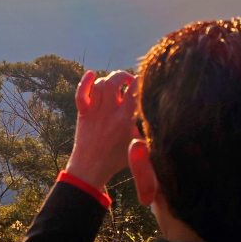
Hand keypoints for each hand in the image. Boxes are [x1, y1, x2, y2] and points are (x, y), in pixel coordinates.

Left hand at [65, 69, 137, 191]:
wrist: (91, 168)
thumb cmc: (116, 159)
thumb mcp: (137, 146)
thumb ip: (147, 132)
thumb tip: (160, 120)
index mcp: (124, 120)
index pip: (134, 92)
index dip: (140, 81)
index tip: (144, 81)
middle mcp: (109, 112)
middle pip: (114, 82)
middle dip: (123, 76)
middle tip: (128, 81)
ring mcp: (95, 111)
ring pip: (100, 85)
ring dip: (108, 80)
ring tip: (115, 85)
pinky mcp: (83, 113)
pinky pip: (81, 94)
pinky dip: (85, 82)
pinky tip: (91, 73)